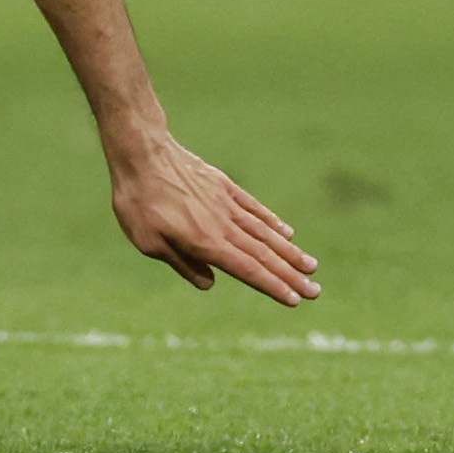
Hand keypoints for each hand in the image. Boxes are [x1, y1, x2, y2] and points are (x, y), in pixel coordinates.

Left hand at [106, 134, 320, 307]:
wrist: (142, 152)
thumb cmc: (138, 201)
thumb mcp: (148, 242)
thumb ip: (181, 263)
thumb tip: (209, 283)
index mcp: (205, 242)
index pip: (248, 270)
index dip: (272, 286)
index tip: (295, 300)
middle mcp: (223, 224)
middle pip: (264, 254)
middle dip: (291, 275)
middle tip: (316, 292)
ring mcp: (226, 203)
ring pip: (264, 232)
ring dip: (290, 251)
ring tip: (312, 266)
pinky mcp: (223, 185)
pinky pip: (253, 207)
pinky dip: (272, 221)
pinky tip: (287, 232)